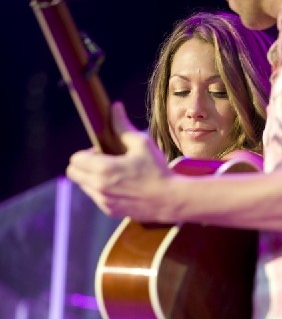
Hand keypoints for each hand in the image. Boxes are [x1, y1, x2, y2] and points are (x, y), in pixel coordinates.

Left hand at [66, 102, 171, 219]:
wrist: (169, 200)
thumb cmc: (157, 170)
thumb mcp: (142, 144)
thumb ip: (123, 126)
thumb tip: (115, 107)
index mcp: (103, 169)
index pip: (75, 159)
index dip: (86, 153)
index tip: (102, 152)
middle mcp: (99, 188)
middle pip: (73, 174)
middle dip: (84, 165)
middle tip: (105, 162)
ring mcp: (104, 202)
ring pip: (84, 186)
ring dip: (92, 178)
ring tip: (115, 174)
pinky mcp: (110, 211)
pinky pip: (96, 198)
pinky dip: (102, 191)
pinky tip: (122, 186)